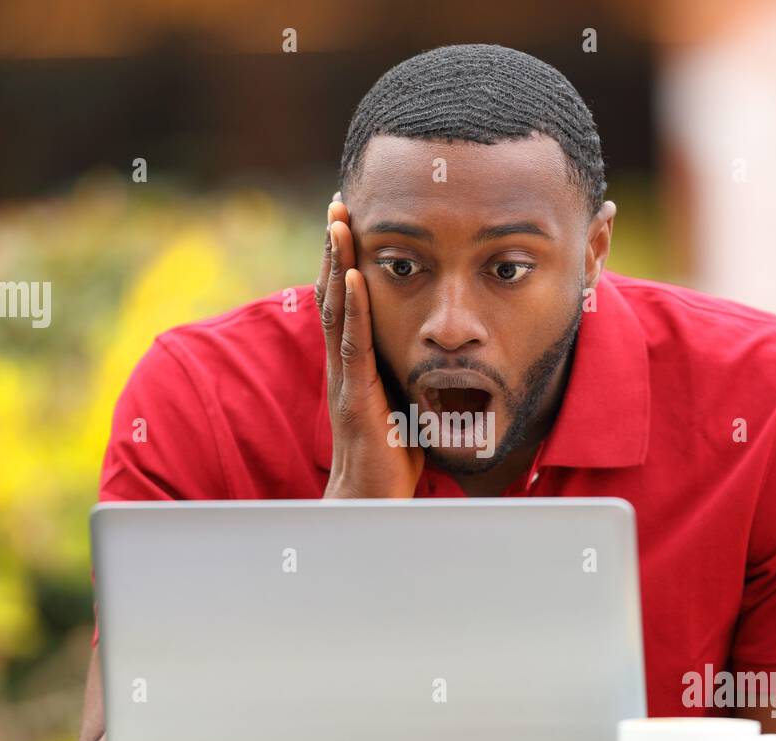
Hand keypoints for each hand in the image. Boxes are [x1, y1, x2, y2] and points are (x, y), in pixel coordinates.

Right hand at [314, 195, 423, 497]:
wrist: (369, 502)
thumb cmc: (391, 457)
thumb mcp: (406, 401)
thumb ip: (411, 371)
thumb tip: (441, 345)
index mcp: (355, 363)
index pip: (347, 302)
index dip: (345, 261)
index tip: (350, 221)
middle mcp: (343, 363)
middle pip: (334, 293)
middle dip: (335, 248)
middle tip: (338, 202)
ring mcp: (344, 378)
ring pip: (337, 309)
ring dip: (336, 262)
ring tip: (338, 221)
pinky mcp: (353, 396)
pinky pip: (352, 344)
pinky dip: (352, 306)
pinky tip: (351, 276)